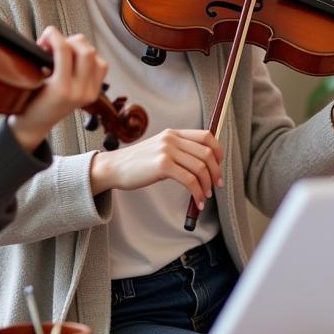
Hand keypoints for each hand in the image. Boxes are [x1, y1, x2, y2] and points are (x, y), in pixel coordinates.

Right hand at [8, 29, 107, 151]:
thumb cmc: (27, 103)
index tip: (46, 35)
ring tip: (66, 52)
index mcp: (61, 89)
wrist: (34, 125)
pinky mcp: (93, 93)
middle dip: (70, 41)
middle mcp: (79, 92)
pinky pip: (100, 67)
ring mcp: (89, 93)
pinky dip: (91, 59)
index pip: (64, 50)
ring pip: (95, 56)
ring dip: (81, 48)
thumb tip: (49, 40)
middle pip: (86, 51)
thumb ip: (42, 60)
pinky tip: (76, 60)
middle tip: (56, 45)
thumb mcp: (29, 81)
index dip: (54, 36)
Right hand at [88, 128, 223, 208]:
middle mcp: (172, 139)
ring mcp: (167, 151)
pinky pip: (189, 180)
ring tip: (206, 195)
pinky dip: (198, 192)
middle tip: (217, 184)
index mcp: (173, 133)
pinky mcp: (163, 165)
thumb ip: (178, 151)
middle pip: (207, 153)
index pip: (206, 136)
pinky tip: (197, 200)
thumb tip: (202, 164)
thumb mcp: (160, 149)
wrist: (114, 168)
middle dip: (216, 171)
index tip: (219, 166)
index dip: (218, 151)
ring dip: (207, 184)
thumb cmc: (137, 163)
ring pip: (200, 167)